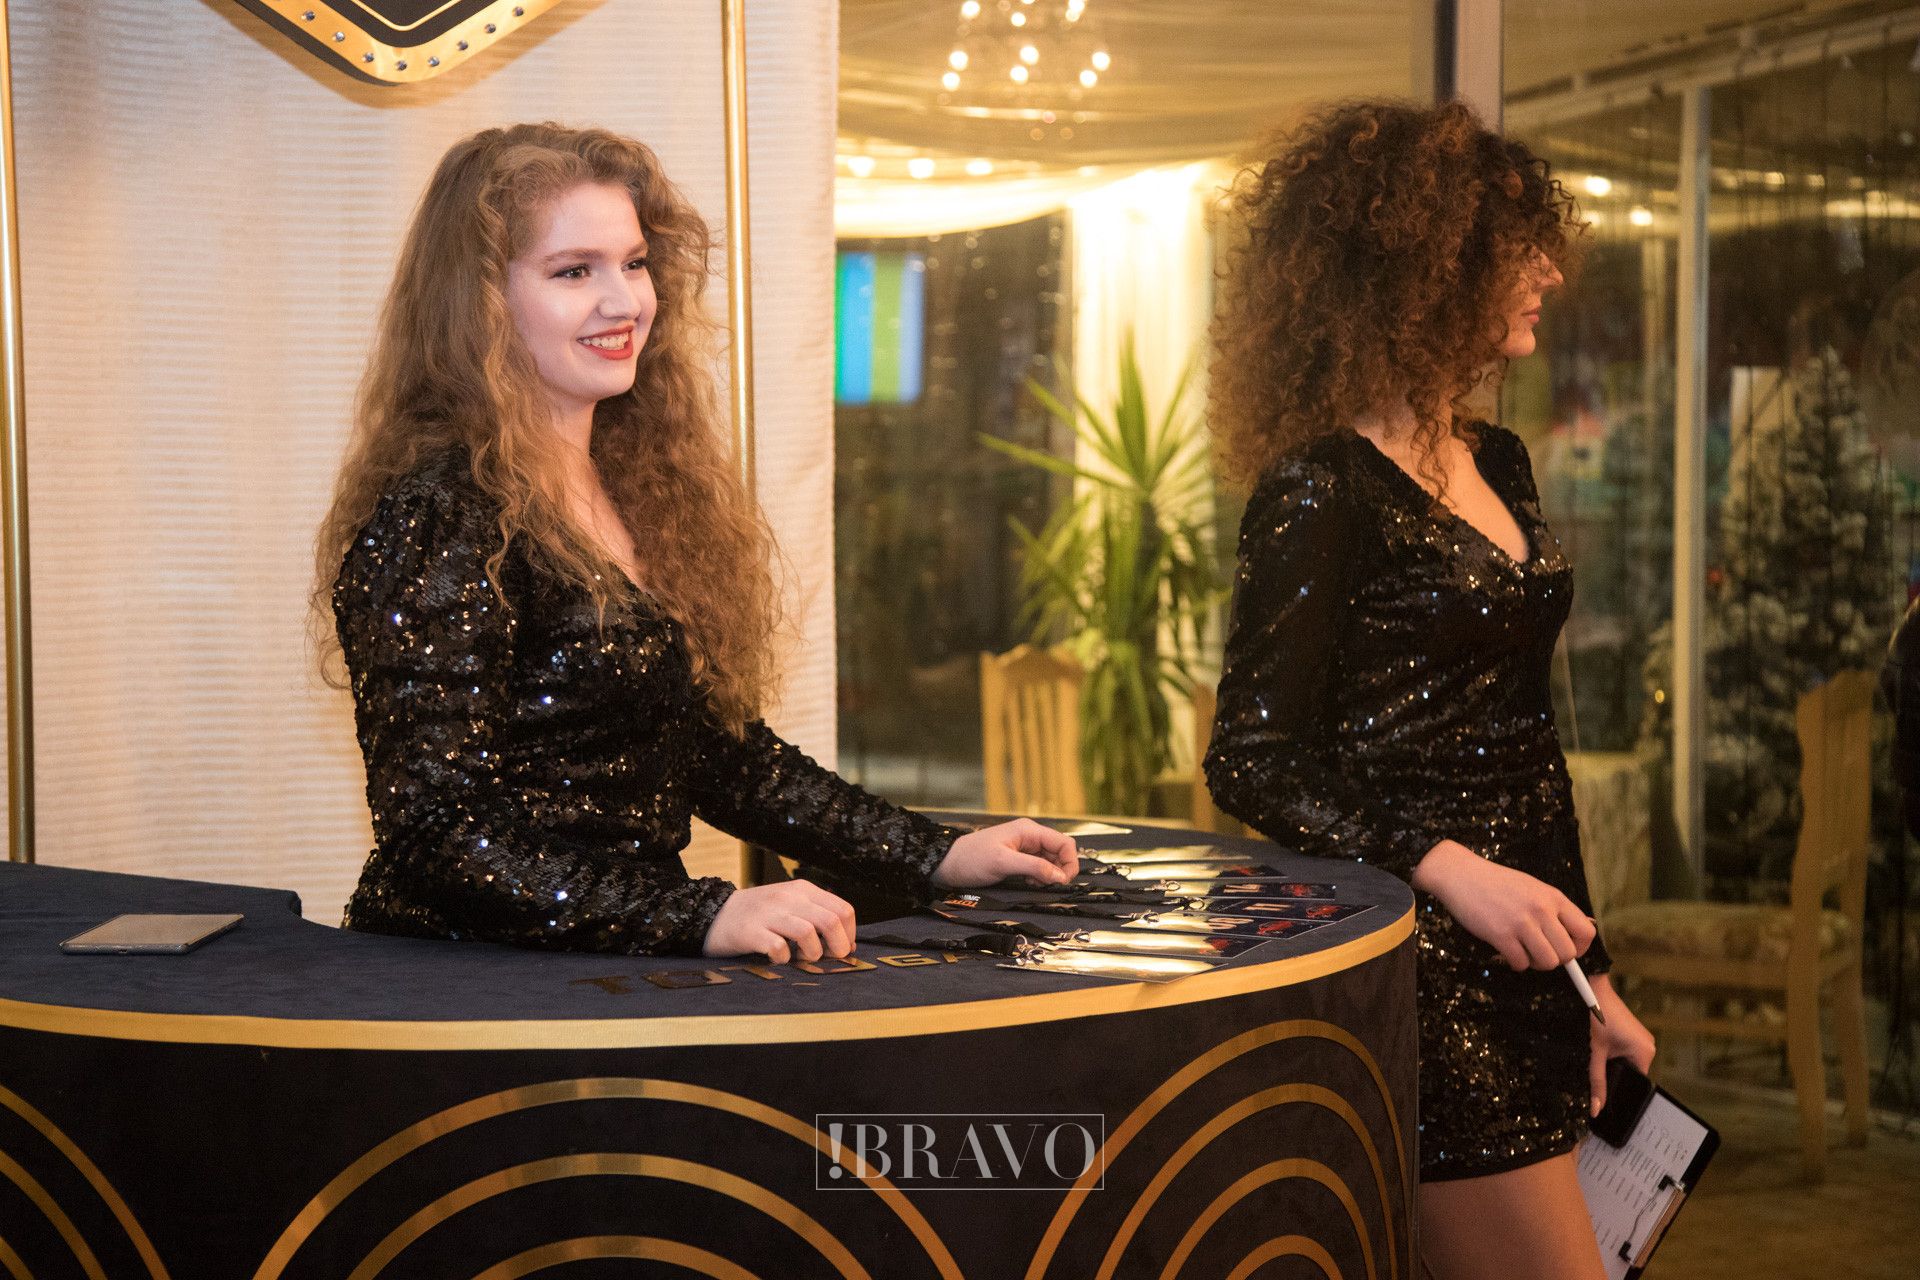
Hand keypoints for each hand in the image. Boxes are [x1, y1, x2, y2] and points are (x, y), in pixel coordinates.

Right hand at [701, 880, 855, 963]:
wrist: (715, 914)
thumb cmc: (760, 915)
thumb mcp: (791, 905)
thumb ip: (818, 918)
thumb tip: (847, 943)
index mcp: (803, 890)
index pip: (842, 909)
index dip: (849, 934)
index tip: (842, 948)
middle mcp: (788, 898)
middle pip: (830, 921)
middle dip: (838, 947)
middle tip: (829, 958)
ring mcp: (769, 913)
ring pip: (808, 933)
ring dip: (812, 953)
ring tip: (802, 958)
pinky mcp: (751, 931)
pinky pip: (778, 948)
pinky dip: (784, 959)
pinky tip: (779, 959)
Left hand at [930, 818, 1078, 889]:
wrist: (948, 864)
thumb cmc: (972, 859)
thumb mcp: (1004, 863)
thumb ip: (1034, 867)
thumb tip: (1060, 876)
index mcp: (1029, 830)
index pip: (1064, 842)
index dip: (1069, 862)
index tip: (1064, 882)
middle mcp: (1029, 836)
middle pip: (1059, 851)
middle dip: (1059, 870)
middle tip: (1048, 885)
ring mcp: (1024, 847)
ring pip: (1050, 860)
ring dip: (1049, 874)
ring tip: (1035, 883)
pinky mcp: (1017, 858)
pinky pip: (1038, 866)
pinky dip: (1039, 876)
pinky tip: (1029, 882)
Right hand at [1410, 838, 1595, 970]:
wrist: (1460, 874)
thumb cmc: (1496, 882)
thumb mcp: (1532, 887)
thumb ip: (1553, 907)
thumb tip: (1577, 931)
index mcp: (1553, 897)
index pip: (1586, 932)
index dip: (1581, 948)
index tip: (1567, 950)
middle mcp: (1542, 910)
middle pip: (1568, 953)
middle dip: (1556, 960)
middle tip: (1541, 953)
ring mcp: (1522, 923)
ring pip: (1548, 962)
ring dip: (1536, 964)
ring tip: (1524, 953)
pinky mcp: (1501, 935)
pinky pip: (1520, 963)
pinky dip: (1515, 963)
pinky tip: (1506, 951)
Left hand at [1588, 974, 1655, 1115]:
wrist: (1592, 987)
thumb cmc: (1594, 1016)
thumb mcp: (1594, 1052)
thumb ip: (1596, 1081)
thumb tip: (1596, 1109)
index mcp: (1645, 1053)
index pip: (1635, 1082)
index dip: (1619, 1089)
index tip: (1605, 1096)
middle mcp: (1648, 1046)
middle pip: (1630, 1072)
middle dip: (1613, 1076)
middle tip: (1595, 1076)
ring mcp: (1641, 1038)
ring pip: (1625, 1062)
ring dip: (1611, 1064)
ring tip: (1596, 1060)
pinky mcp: (1632, 1032)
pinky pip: (1624, 1051)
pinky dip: (1612, 1054)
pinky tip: (1600, 1051)